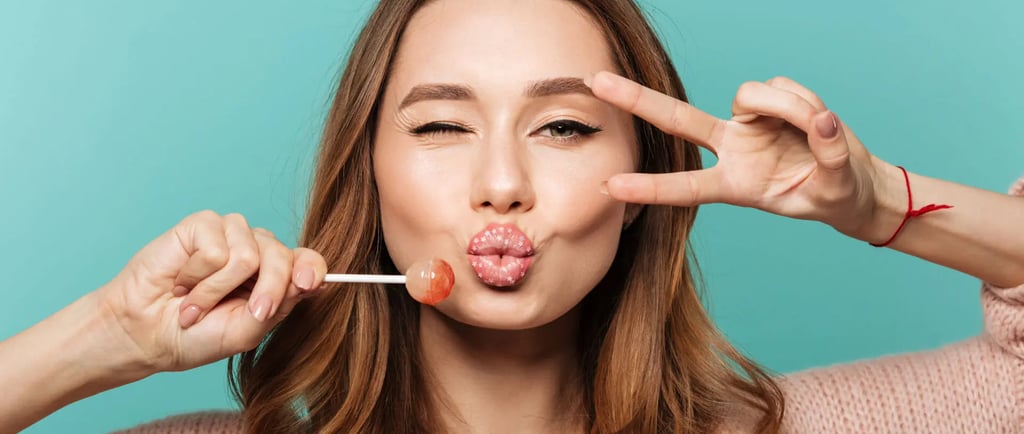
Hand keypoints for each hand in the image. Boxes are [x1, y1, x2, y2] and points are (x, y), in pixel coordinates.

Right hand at [96, 210, 326, 374]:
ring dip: (216, 291)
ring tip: (195, 304)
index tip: (306, 284)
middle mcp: (257, 250)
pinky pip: (216, 250)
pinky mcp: (203, 225)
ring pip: (248, 255)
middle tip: (244, 314)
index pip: (307, 262)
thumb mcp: (246, 330)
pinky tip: (181, 284)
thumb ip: (279, 305)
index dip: (311, 270)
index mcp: (275, 275)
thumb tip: (313, 281)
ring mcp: (232, 234)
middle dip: (263, 292)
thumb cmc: (195, 335)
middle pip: (282, 257)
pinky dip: (197, 277)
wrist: (146, 333)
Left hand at [589, 72, 886, 237]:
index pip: (685, 187)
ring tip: (818, 128)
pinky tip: (818, 120)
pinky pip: (782, 86)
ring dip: (788, 106)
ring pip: (750, 94)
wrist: (855, 185)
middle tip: (594, 81)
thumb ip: (830, 156)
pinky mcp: (770, 102)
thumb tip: (822, 120)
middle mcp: (732, 148)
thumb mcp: (835, 189)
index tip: (610, 186)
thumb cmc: (835, 195)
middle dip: (635, 99)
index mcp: (734, 184)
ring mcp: (748, 123)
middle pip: (676, 119)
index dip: (650, 188)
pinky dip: (805, 100)